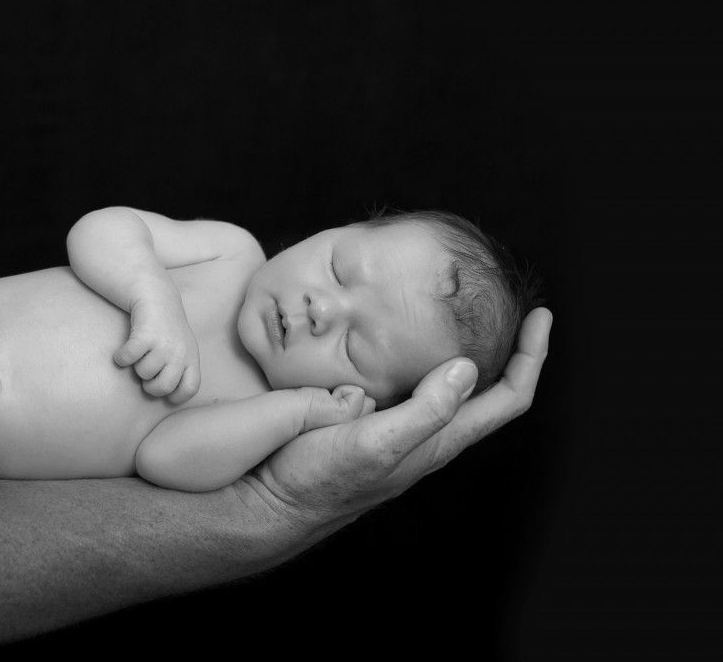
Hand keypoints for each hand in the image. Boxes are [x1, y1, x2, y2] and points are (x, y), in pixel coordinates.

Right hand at [114, 296, 200, 403]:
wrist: (156, 296)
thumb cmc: (167, 328)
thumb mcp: (183, 348)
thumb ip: (181, 369)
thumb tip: (169, 397)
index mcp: (191, 358)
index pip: (190, 388)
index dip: (176, 395)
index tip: (166, 392)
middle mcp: (180, 352)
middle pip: (164, 387)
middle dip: (150, 386)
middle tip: (146, 375)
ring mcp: (163, 344)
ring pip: (143, 372)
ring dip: (135, 365)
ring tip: (140, 352)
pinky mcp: (145, 335)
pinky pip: (128, 358)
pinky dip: (120, 357)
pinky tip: (122, 351)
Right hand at [246, 307, 551, 533]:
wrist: (272, 502)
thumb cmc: (319, 480)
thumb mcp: (376, 443)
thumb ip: (425, 411)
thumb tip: (467, 368)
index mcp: (439, 440)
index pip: (508, 399)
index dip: (531, 358)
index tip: (539, 316)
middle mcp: (428, 435)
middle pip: (489, 393)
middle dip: (509, 350)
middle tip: (510, 308)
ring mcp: (401, 430)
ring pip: (452, 388)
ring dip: (471, 353)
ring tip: (467, 315)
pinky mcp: (372, 422)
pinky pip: (415, 386)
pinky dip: (425, 357)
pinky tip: (404, 339)